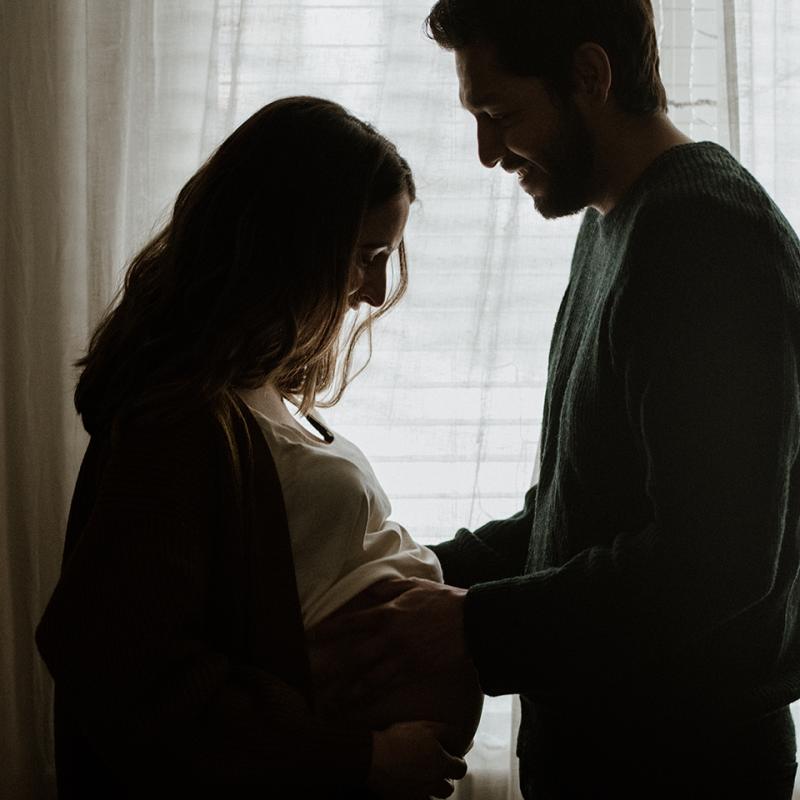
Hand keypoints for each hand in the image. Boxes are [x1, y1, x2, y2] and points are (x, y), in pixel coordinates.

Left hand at [308, 577, 468, 704]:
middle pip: (354, 655)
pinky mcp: (414, 669)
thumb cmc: (443, 600)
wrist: (472, 621)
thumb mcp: (414, 585)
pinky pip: (387, 685)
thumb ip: (388, 589)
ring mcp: (402, 655)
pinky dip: (370, 695)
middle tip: (310, 677)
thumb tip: (366, 589)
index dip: (328, 630)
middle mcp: (390, 635)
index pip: (351, 622)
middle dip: (330, 667)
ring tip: (329, 701)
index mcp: (388, 611)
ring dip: (347, 690)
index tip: (309, 637)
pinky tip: (357, 704)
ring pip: (368, 677)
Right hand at [367, 720, 467, 798]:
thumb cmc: (399, 739)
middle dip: (445, 779)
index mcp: (441, 764)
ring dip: (433, 789)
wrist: (372, 757)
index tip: (450, 756)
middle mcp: (433, 783)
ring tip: (423, 778)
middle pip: (449, 789)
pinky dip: (418, 796)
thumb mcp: (425, 727)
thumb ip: (447, 732)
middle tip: (436, 768)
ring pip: (435, 798)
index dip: (457, 762)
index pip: (461, 769)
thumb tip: (463, 737)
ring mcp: (419, 794)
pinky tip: (411, 786)